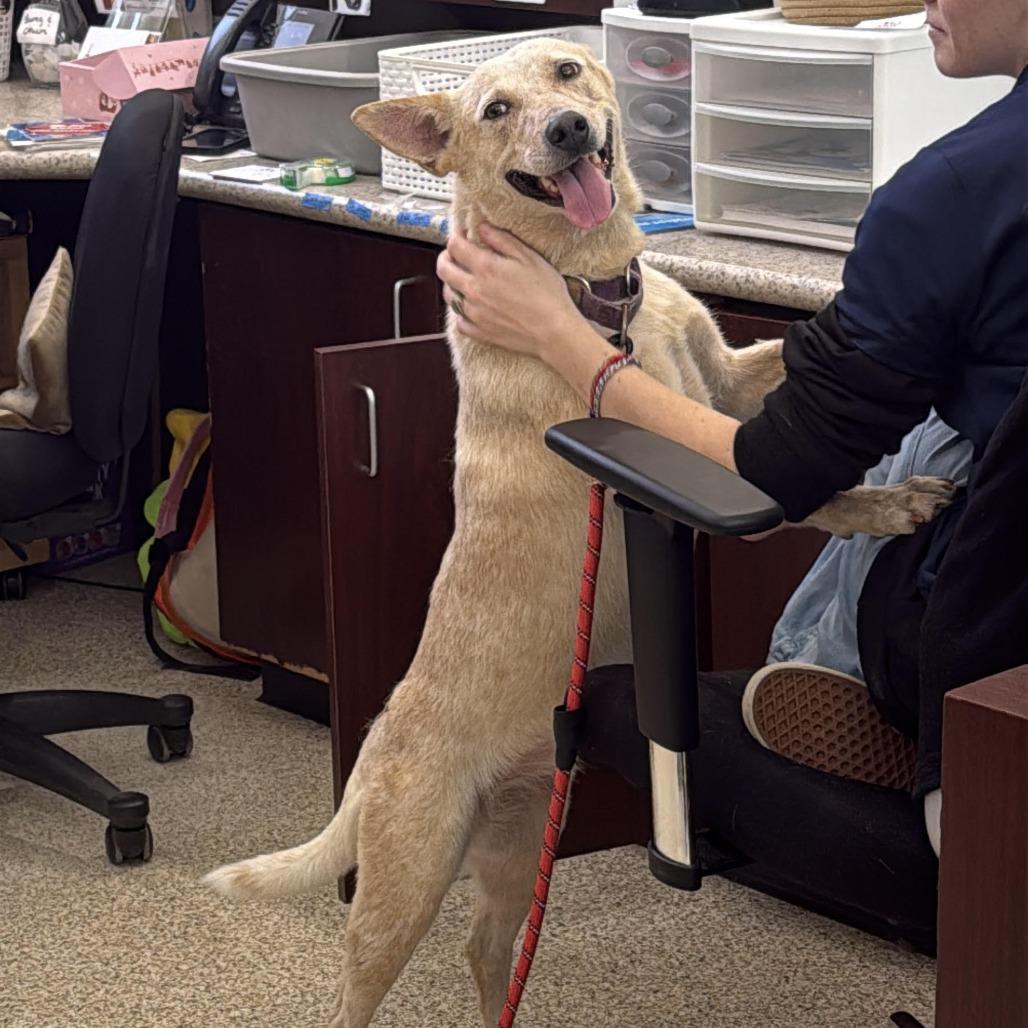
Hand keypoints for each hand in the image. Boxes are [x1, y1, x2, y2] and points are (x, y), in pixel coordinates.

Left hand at [435, 223, 586, 361]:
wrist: (553, 331)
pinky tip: (471, 307)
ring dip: (452, 284)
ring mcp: (474, 313)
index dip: (456, 237)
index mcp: (485, 268)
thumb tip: (483, 228)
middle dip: (446, 257)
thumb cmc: (547, 293)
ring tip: (463, 280)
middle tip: (455, 255)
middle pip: (443, 269)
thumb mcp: (529, 258)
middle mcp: (474, 290)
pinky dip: (460, 312)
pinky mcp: (479, 332)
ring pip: (448, 295)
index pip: (455, 246)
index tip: (463, 236)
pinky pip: (459, 321)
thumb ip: (502, 240)